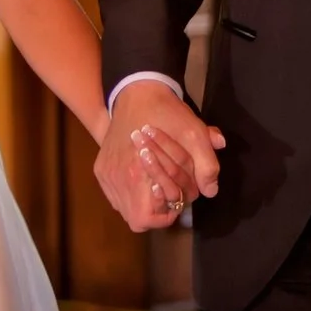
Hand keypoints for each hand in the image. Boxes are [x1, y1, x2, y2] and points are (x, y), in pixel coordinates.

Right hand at [95, 82, 227, 232]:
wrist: (138, 92)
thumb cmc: (167, 114)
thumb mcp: (195, 134)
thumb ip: (207, 165)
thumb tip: (210, 190)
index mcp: (136, 174)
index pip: (145, 218)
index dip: (164, 215)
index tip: (175, 198)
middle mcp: (116, 178)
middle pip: (134, 218)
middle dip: (155, 210)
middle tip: (168, 192)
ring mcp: (105, 174)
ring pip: (123, 208)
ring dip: (142, 203)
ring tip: (155, 184)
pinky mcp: (100, 169)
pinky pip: (114, 195)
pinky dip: (129, 193)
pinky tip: (142, 177)